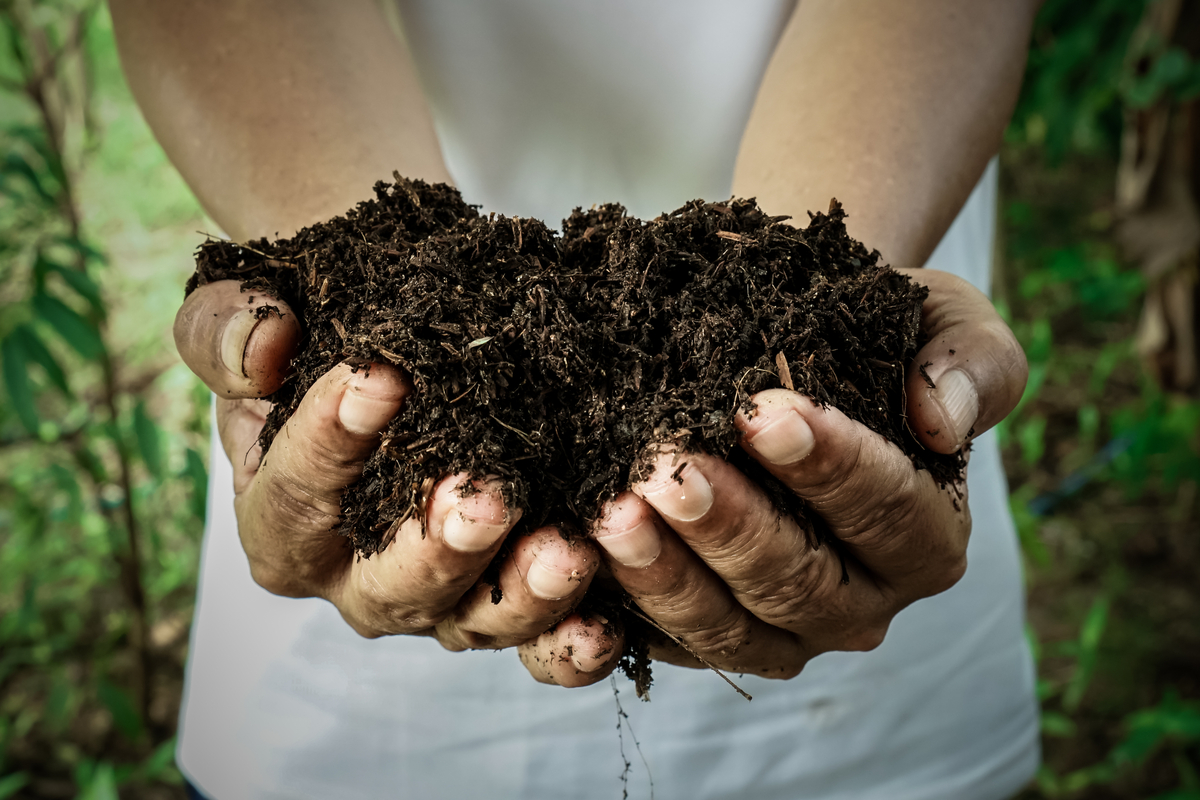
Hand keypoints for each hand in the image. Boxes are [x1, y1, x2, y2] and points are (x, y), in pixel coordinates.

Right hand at [177, 280, 611, 683]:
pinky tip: (608, 622)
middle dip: (441, 546)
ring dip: (524, 596)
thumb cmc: (317, 339)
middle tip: (487, 498)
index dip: (331, 441)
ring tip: (567, 552)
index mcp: (282, 523)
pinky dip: (571, 644)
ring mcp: (438, 601)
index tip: (380, 378)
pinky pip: (537, 645)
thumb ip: (225, 331)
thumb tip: (263, 345)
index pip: (296, 493)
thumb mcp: (246, 319)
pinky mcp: (505, 604)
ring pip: (474, 622)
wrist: (396, 351)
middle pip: (390, 584)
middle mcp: (355, 579)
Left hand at [529, 268, 1025, 679]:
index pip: (888, 512)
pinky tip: (580, 560)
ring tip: (613, 512)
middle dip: (732, 527)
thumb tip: (942, 420)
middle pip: (800, 583)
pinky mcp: (708, 635)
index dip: (830, 467)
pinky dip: (619, 609)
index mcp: (927, 538)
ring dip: (667, 575)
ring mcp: (783, 631)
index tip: (764, 412)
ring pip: (729, 627)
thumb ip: (971, 362)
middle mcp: (861, 601)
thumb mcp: (945, 320)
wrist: (793, 351)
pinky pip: (664, 643)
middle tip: (670, 470)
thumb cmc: (874, 335)